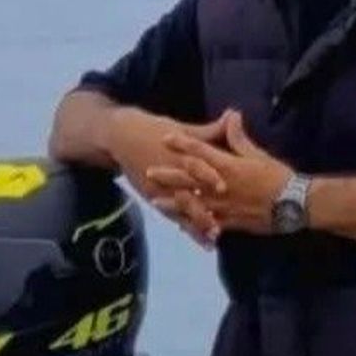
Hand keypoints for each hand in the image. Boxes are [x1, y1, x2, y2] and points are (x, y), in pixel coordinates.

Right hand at [107, 107, 224, 247]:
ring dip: (197, 223)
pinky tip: (202, 241)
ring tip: (214, 236)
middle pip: (187, 192)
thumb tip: (234, 115)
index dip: (207, 175)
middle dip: (202, 207)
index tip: (222, 186)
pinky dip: (187, 228)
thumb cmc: (154, 130)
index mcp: (178, 153)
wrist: (121, 138)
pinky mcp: (155, 198)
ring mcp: (161, 188)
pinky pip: (172, 215)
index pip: (194, 164)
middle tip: (220, 222)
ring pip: (181, 209)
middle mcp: (169, 173)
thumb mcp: (181, 128)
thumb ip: (210, 130)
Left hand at [158, 110, 292, 235]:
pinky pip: (206, 224)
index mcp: (228, 165)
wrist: (294, 203)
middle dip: (168, 175)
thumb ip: (239, 138)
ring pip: (192, 203)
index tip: (166, 137)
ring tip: (155, 202)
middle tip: (148, 172)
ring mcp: (223, 206)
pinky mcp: (229, 222)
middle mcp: (220, 185)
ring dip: (173, 202)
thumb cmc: (278, 176)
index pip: (200, 151)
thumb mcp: (258, 153)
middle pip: (189, 179)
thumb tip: (231, 115)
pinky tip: (180, 226)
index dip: (182, 143)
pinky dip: (193, 225)